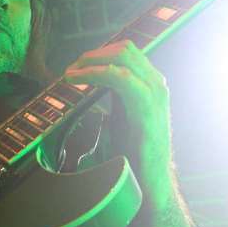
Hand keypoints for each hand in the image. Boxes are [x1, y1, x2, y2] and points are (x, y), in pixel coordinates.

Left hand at [63, 42, 173, 184]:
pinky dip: (95, 74)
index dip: (99, 53)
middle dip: (93, 55)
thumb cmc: (135, 150)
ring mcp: (155, 92)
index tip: (77, 66)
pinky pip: (120, 77)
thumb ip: (113, 96)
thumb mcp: (122, 115)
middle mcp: (156, 83)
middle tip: (71, 69)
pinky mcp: (147, 106)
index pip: (126, 52)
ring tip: (71, 74)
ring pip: (123, 56)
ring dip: (92, 61)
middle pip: (125, 48)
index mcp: (151, 83)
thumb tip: (88, 83)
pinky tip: (79, 80)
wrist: (152, 178)